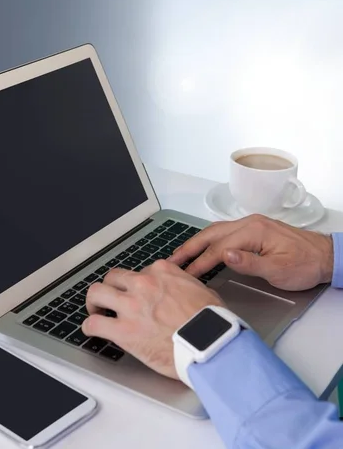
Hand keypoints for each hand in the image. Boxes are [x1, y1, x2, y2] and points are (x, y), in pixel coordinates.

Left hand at [82, 260, 224, 378]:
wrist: (210, 345)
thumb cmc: (212, 322)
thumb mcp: (202, 290)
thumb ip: (185, 285)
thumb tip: (184, 290)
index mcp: (162, 272)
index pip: (141, 271)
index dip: (139, 285)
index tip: (139, 294)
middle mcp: (143, 283)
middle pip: (114, 277)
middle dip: (112, 288)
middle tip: (111, 298)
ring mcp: (131, 306)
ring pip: (97, 293)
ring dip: (94, 302)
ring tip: (95, 310)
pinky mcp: (123, 330)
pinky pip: (94, 324)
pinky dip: (90, 327)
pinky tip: (92, 330)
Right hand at [169, 215, 333, 290]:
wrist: (324, 256)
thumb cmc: (305, 264)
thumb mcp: (278, 270)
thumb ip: (249, 262)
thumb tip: (225, 255)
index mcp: (254, 231)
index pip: (218, 247)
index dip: (200, 262)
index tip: (186, 274)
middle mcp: (249, 223)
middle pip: (211, 234)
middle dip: (190, 247)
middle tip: (172, 260)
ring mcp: (250, 224)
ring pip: (215, 231)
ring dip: (197, 242)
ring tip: (181, 254)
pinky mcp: (253, 229)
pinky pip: (224, 232)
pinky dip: (209, 240)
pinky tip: (202, 247)